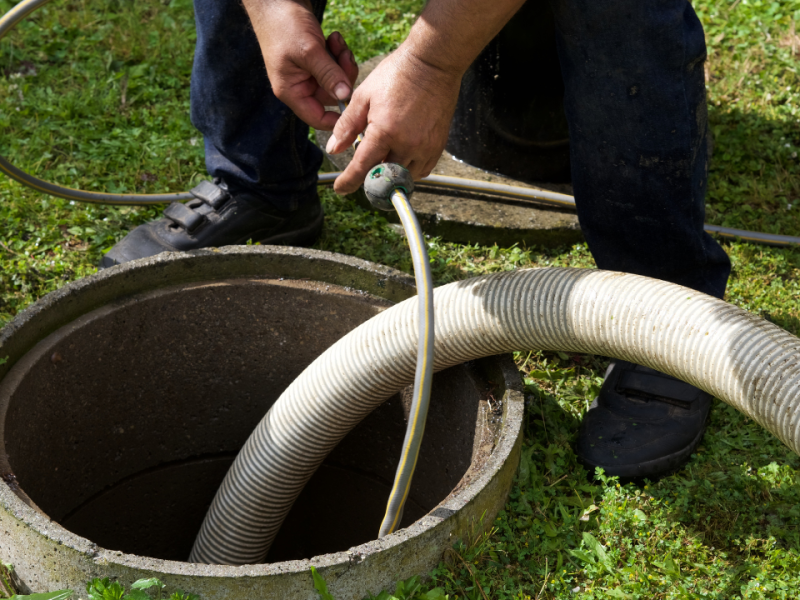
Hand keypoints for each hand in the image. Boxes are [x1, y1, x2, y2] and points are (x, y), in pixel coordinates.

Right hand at [244, 0, 357, 129]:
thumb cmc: (284, 24)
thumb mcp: (309, 51)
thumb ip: (328, 75)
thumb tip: (345, 97)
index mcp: (291, 91)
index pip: (317, 118)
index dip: (337, 119)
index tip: (356, 107)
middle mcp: (299, 86)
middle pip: (332, 96)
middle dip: (343, 77)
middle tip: (345, 55)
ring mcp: (308, 73)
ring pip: (336, 80)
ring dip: (342, 62)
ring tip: (337, 41)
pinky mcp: (315, 61)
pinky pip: (334, 66)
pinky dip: (339, 53)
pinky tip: (334, 37)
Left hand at [326, 47, 461, 193]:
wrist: (432, 63)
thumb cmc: (396, 75)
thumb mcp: (363, 96)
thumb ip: (346, 125)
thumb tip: (334, 149)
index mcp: (384, 131)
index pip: (362, 167)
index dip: (348, 182)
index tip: (340, 189)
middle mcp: (407, 144)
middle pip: (384, 176)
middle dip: (371, 176)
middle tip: (364, 167)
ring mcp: (425, 147)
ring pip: (404, 176)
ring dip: (391, 173)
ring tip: (384, 156)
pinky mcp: (438, 146)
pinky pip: (422, 170)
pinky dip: (409, 169)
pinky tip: (401, 156)